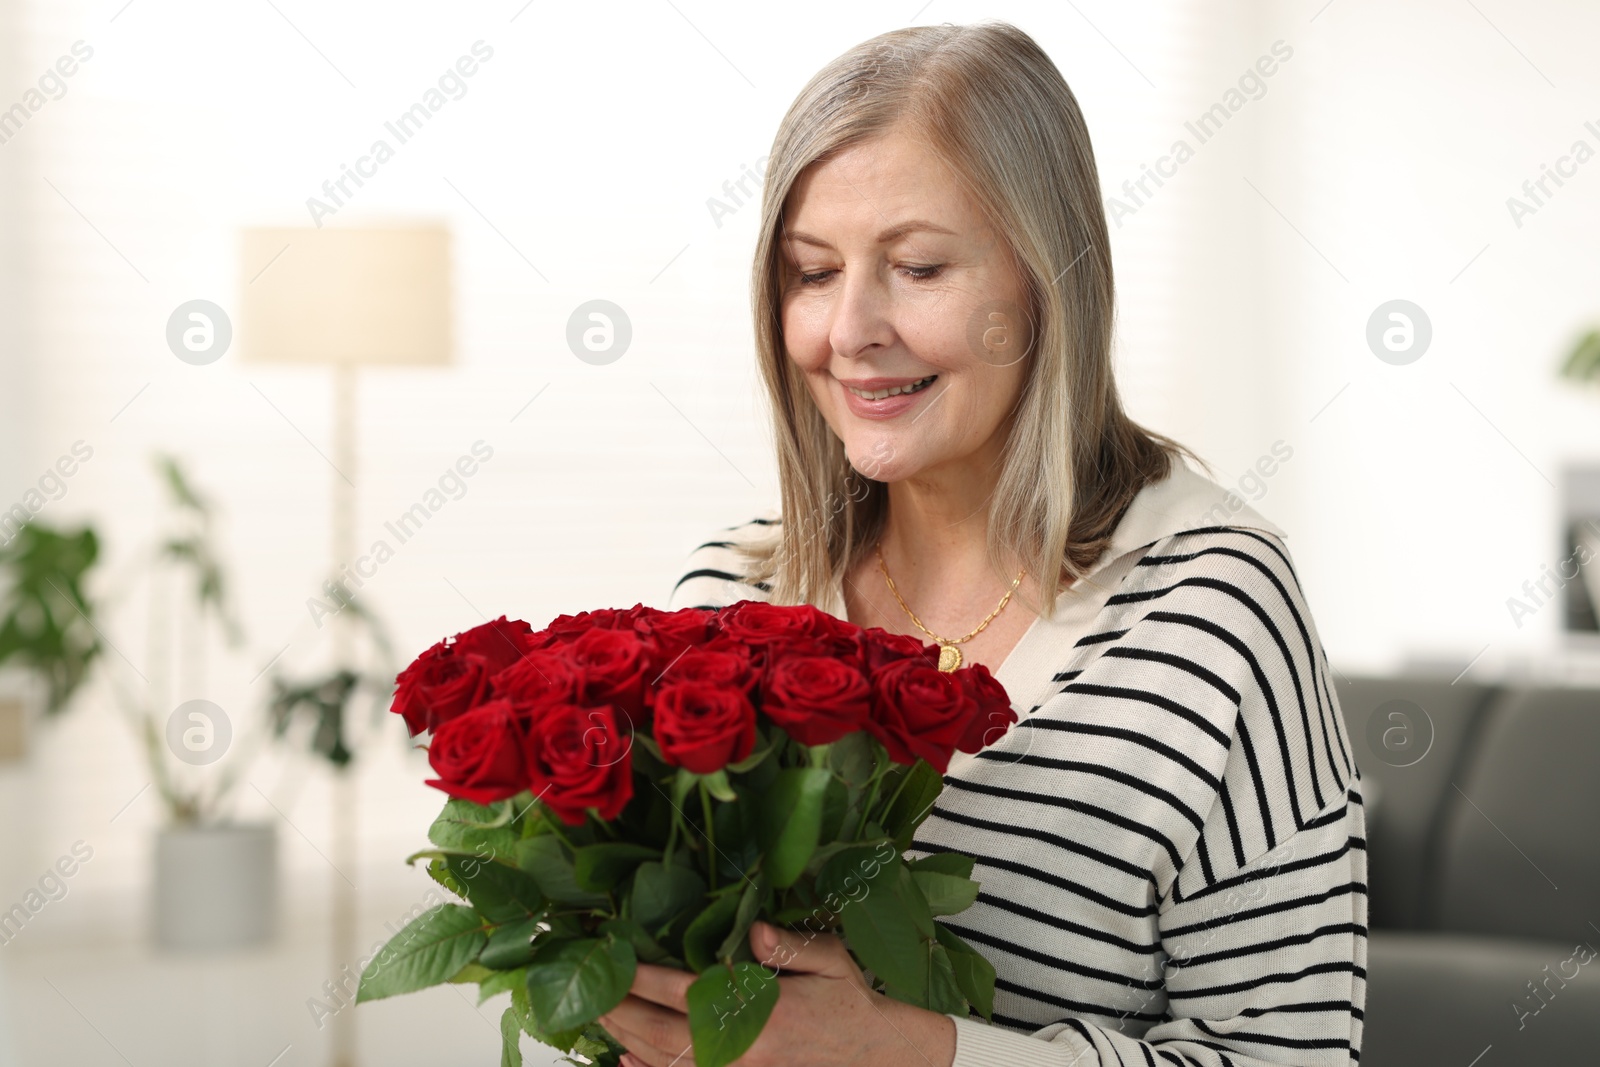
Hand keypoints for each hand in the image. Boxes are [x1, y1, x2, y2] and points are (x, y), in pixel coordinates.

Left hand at [597, 920, 956, 1066]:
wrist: (875, 1056)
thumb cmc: (850, 1001)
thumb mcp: (831, 962)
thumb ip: (791, 948)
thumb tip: (756, 931)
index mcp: (760, 1015)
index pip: (684, 994)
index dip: (643, 978)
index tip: (612, 959)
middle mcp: (740, 1052)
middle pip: (661, 1033)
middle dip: (619, 1011)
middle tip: (582, 990)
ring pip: (665, 1060)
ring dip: (625, 1037)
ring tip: (594, 1014)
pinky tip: (625, 1057)